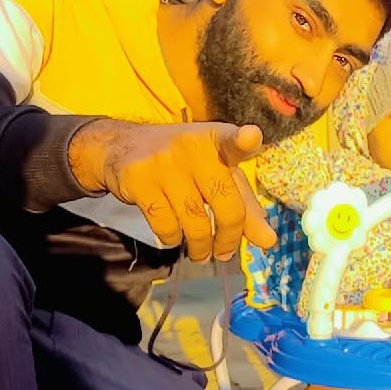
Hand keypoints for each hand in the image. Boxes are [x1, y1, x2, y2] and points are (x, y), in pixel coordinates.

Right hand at [69, 119, 276, 260]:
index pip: (233, 141)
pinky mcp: (139, 179)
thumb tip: (268, 241)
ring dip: (200, 247)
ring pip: (195, 222)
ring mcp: (164, 162)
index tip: (251, 136)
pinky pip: (166, 226)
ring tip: (201, 253)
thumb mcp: (216, 172)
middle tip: (225, 253)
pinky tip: (173, 236)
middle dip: (229, 238)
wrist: (122, 146)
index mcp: (217, 139)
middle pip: (225, 204)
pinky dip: (172, 239)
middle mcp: (193, 146)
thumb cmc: (183, 162)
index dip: (245, 140)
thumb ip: (244, 203)